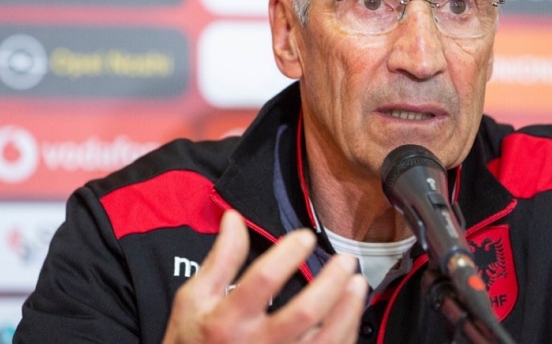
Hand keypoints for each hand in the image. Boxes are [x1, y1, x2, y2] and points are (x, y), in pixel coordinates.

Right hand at [162, 210, 368, 342]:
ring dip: (348, 309)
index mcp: (227, 319)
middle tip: (345, 260)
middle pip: (304, 313)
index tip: (305, 236)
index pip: (264, 280)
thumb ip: (220, 259)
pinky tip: (351, 314)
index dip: (289, 254)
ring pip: (325, 339)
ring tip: (358, 283)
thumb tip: (234, 219)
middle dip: (331, 283)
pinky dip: (346, 334)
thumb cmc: (193, 340)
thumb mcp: (194, 299)